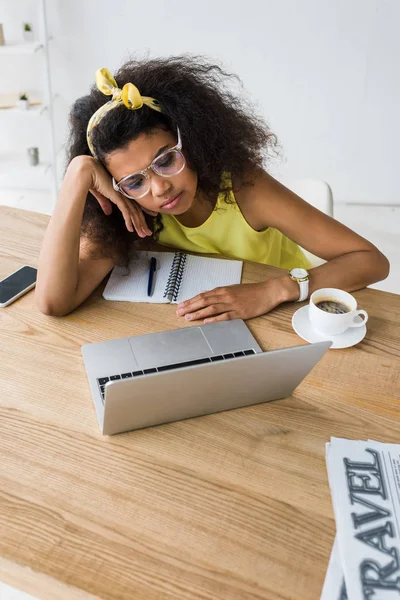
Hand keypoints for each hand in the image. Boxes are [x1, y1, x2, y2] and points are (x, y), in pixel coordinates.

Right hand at [71, 155, 157, 237]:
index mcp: (122, 192)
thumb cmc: (92, 179)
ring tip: (143, 235)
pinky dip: (129, 221)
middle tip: (148, 233)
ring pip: (134, 213)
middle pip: (137, 211)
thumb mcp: (101, 195)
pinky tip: (131, 229)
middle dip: (143, 223)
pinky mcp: (118, 197)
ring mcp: (122, 195)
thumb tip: (108, 212)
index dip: (142, 214)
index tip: (146, 222)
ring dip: (138, 225)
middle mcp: (125, 194)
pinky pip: (126, 212)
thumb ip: (106, 203)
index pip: (135, 205)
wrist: (87, 171)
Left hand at [176, 279, 290, 322]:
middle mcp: (226, 296)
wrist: (268, 291)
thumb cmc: (251, 291)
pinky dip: (215, 319)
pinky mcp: (240, 312)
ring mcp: (232, 304)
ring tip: (188, 318)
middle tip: (179, 312)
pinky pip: (225, 316)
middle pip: (204, 301)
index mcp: (223, 290)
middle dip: (190, 307)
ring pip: (212, 308)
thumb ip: (220, 294)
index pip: (203, 295)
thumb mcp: (233, 289)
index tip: (181, 305)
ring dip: (198, 313)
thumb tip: (208, 297)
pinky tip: (206, 321)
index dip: (190, 301)